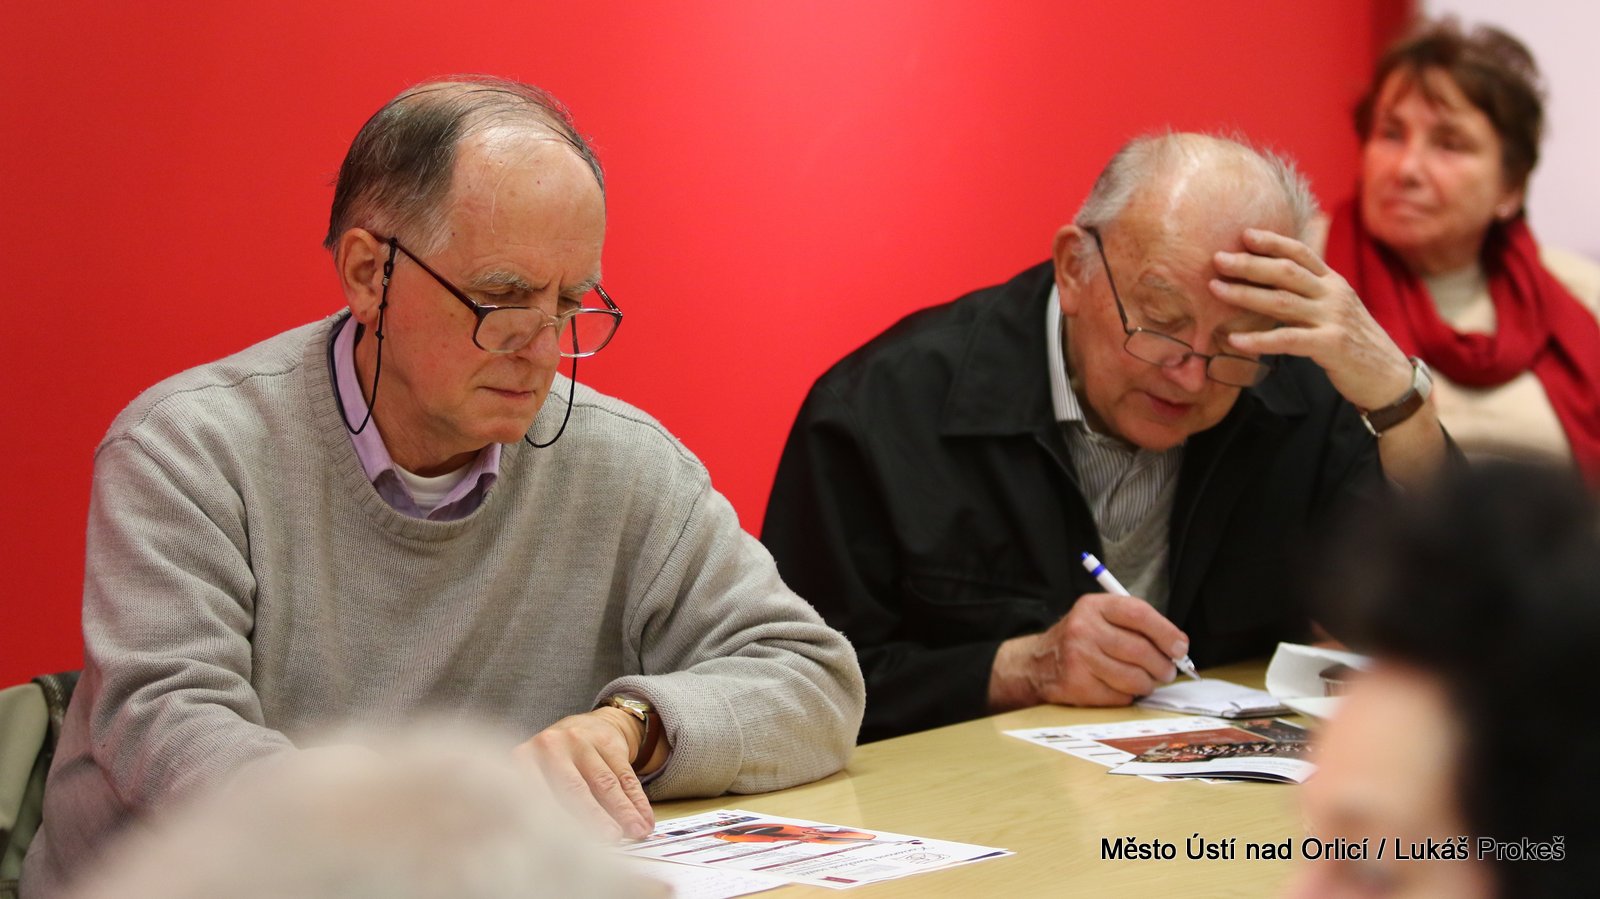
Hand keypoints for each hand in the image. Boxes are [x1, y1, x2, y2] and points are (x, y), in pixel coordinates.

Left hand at [514, 708, 652, 840]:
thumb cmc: (554, 767)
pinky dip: (637, 800)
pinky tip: (644, 818)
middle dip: (595, 817)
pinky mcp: (607, 740)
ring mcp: (579, 740)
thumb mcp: (537, 781)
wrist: (582, 729)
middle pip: (574, 788)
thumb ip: (541, 808)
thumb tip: (555, 850)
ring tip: (636, 832)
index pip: (539, 796)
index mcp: (523, 760)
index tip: (574, 848)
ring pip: (605, 782)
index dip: (557, 823)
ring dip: (624, 811)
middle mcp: (549, 746)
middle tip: (611, 839)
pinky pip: (625, 775)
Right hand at [990, 593, 1188, 708]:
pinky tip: (1119, 688)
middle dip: (1162, 666)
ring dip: (1147, 684)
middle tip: (1167, 672)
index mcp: (1094, 606)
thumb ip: (1136, 626)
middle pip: (1140, 650)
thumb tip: (1177, 647)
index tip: (1180, 648)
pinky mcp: (1077, 686)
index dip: (1166, 632)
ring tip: (1145, 681)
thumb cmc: (1081, 640)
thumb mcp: (1100, 618)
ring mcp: (1078, 659)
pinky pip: (1120, 697)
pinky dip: (1127, 696)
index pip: (1138, 614)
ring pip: (1133, 678)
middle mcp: (1083, 629)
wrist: (1037, 664)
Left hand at [1209, 228, 1413, 410]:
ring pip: (1282, 301)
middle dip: (1250, 264)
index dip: (1273, 241)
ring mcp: (1333, 318)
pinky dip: (1258, 339)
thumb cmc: (1354, 344)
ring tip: (1215, 290)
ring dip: (1245, 294)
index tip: (1244, 234)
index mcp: (1333, 283)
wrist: (1389, 377)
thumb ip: (1309, 295)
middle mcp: (1334, 295)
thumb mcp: (1334, 311)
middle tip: (1217, 259)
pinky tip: (1234, 340)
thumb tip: (1270, 284)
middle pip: (1286, 272)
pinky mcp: (1331, 345)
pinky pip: (1287, 340)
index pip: (1301, 253)